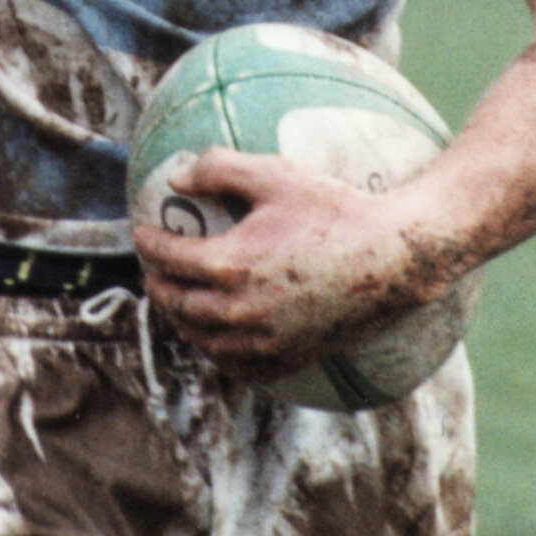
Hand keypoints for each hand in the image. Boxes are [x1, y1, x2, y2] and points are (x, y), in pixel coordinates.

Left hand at [133, 149, 432, 380]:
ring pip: (204, 339)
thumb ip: (218, 169)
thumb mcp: (273, 175)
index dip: (148, 244)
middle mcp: (242, 310)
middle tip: (153, 270)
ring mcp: (267, 339)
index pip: (169, 259)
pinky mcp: (293, 355)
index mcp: (231, 265)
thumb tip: (175, 177)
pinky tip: (217, 338)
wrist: (395, 257)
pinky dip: (220, 352)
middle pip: (179, 304)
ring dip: (183, 321)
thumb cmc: (334, 210)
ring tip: (178, 302)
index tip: (141, 233)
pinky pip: (241, 366)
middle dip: (158, 285)